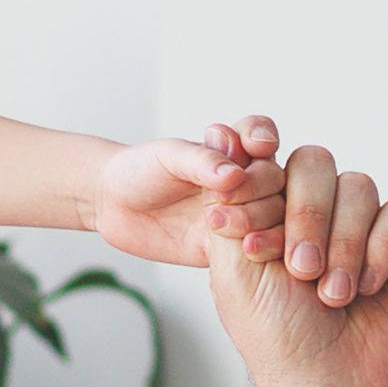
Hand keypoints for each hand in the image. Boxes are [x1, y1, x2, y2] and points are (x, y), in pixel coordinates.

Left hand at [86, 118, 287, 269]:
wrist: (114, 205)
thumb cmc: (139, 170)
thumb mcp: (168, 157)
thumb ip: (201, 162)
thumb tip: (234, 174)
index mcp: (230, 151)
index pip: (261, 136)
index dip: (264, 139)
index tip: (257, 146)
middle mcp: (242, 181)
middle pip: (273, 180)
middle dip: (256, 188)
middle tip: (224, 197)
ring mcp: (240, 214)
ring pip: (272, 217)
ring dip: (256, 220)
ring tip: (217, 223)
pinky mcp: (230, 247)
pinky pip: (255, 250)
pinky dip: (256, 250)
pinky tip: (242, 250)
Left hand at [205, 136, 387, 386]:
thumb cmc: (278, 337)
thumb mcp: (232, 267)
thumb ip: (230, 200)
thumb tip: (224, 136)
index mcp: (272, 215)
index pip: (269, 165)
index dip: (260, 186)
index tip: (252, 235)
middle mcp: (318, 215)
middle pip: (316, 165)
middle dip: (305, 216)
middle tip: (298, 270)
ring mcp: (364, 228)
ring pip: (359, 187)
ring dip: (343, 243)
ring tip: (332, 294)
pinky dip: (380, 250)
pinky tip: (368, 289)